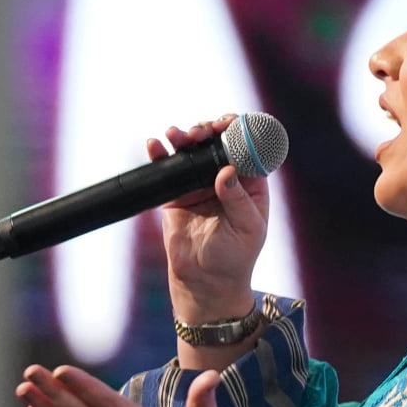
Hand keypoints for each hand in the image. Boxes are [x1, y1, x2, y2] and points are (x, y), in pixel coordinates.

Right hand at [155, 116, 268, 322]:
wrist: (205, 282)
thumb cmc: (235, 258)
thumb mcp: (248, 229)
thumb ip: (239, 200)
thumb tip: (226, 171)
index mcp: (251, 183)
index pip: (248, 148)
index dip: (240, 131)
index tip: (229, 123)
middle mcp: (226, 178)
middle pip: (218, 142)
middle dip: (209, 130)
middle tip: (200, 133)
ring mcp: (200, 183)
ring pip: (193, 150)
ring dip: (185, 136)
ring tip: (177, 135)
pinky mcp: (176, 193)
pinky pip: (168, 168)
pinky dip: (160, 154)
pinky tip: (155, 145)